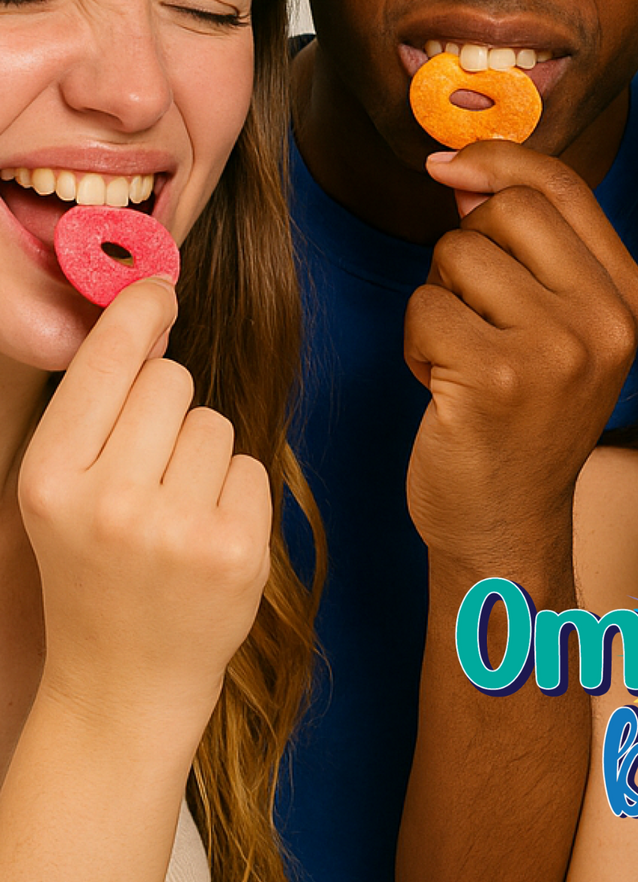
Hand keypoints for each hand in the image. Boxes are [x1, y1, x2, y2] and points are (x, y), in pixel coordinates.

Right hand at [18, 278, 269, 738]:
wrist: (123, 684)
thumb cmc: (94, 571)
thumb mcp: (63, 494)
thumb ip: (98, 409)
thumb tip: (151, 309)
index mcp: (50, 480)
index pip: (108, 362)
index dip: (139, 314)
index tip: (159, 287)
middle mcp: (110, 502)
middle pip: (173, 380)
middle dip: (168, 409)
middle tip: (146, 474)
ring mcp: (177, 529)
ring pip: (217, 421)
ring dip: (203, 456)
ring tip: (171, 516)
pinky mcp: (236, 548)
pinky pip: (253, 465)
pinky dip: (236, 493)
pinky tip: (204, 540)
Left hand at [403, 141, 637, 567]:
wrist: (507, 523)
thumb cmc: (522, 419)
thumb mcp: (556, 326)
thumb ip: (527, 248)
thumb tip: (462, 171)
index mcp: (628, 298)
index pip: (564, 187)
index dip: (500, 160)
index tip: (451, 164)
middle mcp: (606, 319)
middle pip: (507, 210)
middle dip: (464, 249)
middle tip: (471, 312)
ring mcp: (557, 349)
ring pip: (457, 255)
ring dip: (438, 301)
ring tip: (460, 357)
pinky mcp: (498, 376)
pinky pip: (425, 308)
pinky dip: (416, 343)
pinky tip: (443, 386)